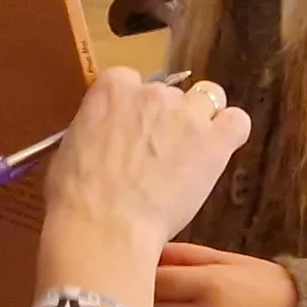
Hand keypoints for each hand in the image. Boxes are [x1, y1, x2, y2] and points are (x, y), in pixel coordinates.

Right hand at [34, 70, 249, 306]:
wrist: (106, 226)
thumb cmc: (77, 197)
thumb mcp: (70, 148)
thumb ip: (93, 129)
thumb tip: (101, 136)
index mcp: (112, 89)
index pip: (131, 80)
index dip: (133, 107)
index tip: (131, 129)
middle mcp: (151, 92)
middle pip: (169, 92)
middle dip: (165, 118)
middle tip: (157, 153)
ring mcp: (185, 114)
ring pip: (208, 98)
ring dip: (201, 119)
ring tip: (191, 150)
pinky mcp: (213, 141)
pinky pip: (237, 121)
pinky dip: (230, 132)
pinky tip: (217, 151)